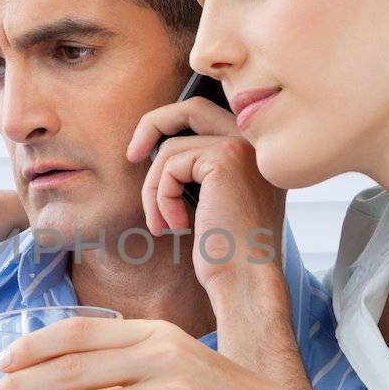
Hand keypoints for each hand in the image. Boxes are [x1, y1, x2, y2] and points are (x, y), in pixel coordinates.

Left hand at [126, 97, 286, 289]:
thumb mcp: (217, 201)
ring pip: (171, 149)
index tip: (143, 150)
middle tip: (131, 156)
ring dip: (154, 190)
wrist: (246, 280)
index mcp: (258, 152)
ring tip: (162, 224)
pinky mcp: (224, 159)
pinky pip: (171, 166)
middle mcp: (256, 143)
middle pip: (191, 109)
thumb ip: (201, 168)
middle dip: (152, 126)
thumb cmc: (228, 251)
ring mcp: (242, 147)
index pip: (208, 114)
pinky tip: (177, 226)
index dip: (171, 123)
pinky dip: (162, 198)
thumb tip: (157, 144)